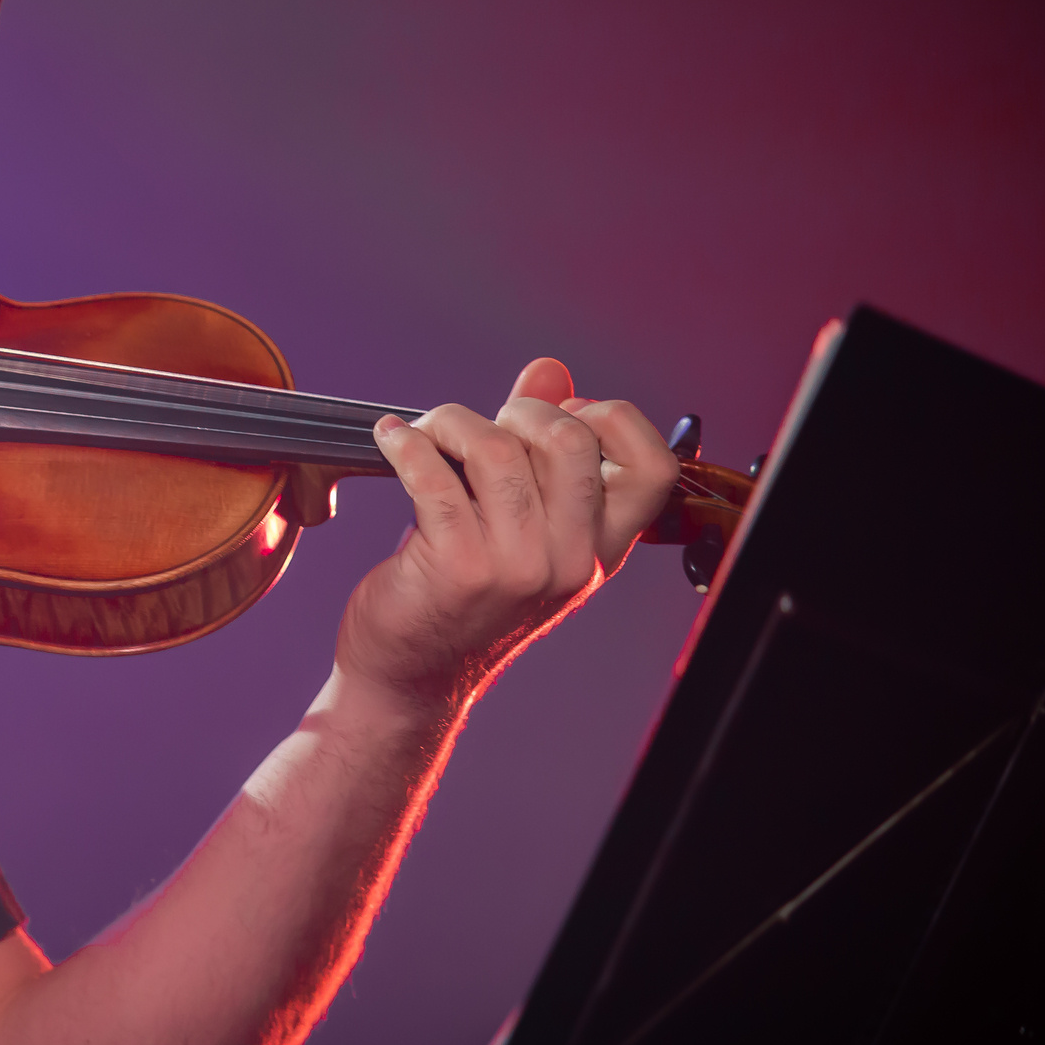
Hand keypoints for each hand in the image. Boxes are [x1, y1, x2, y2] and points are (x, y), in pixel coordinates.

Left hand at [339, 357, 677, 713]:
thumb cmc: (462, 591)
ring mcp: (518, 567)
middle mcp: (571, 559)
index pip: (655, 467)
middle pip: (571, 441)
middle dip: (518, 411)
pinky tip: (389, 440)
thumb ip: (538, 448)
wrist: (412, 672)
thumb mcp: (518, 524)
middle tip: (479, 428)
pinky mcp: (458, 568)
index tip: (555, 416)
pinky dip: (405, 443)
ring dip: (447, 423)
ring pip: (496, 450)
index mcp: (600, 546)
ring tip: (421, 432)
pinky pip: (433, 474)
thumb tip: (549, 372)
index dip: (610, 419)